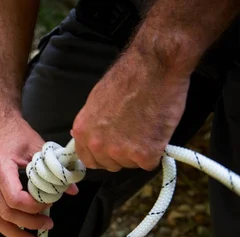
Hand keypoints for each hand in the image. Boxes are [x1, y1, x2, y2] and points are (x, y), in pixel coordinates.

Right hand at [0, 114, 77, 236]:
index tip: (49, 205)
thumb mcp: (38, 146)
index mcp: (0, 169)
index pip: (15, 199)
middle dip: (29, 224)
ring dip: (14, 236)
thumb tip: (72, 190)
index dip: (33, 208)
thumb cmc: (16, 133)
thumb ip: (53, 169)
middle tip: (49, 225)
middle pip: (6, 214)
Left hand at [71, 48, 190, 171]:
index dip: (103, 156)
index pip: (88, 159)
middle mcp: (97, 144)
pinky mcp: (144, 154)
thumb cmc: (128, 78)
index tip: (113, 149)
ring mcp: (120, 151)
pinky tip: (157, 132)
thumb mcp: (96, 101)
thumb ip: (91, 124)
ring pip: (130, 164)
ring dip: (140, 153)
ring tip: (147, 127)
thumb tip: (83, 135)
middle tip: (136, 134)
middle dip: (122, 154)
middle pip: (110, 164)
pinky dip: (156, 151)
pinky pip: (149, 163)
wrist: (154, 67)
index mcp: (83, 131)